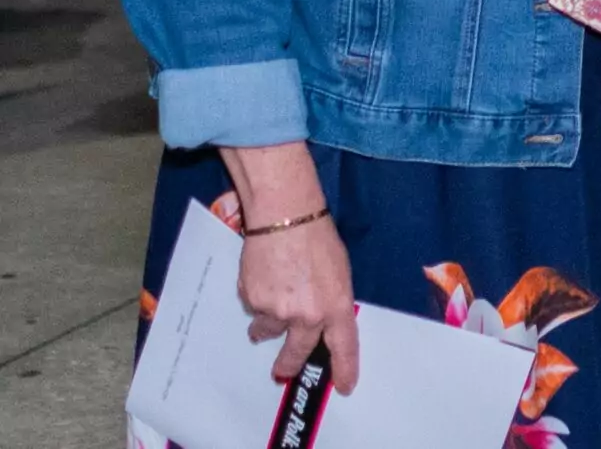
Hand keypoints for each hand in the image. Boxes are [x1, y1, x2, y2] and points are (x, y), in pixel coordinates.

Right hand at [238, 217, 360, 393]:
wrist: (285, 218)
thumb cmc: (317, 238)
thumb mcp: (339, 272)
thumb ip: (331, 300)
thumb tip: (322, 317)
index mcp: (336, 306)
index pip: (344, 347)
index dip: (344, 369)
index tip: (343, 386)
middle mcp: (307, 315)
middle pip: (296, 353)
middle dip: (288, 365)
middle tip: (282, 371)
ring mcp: (277, 312)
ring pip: (268, 330)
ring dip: (267, 323)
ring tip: (273, 295)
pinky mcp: (253, 302)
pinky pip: (254, 309)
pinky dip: (257, 299)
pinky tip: (264, 276)